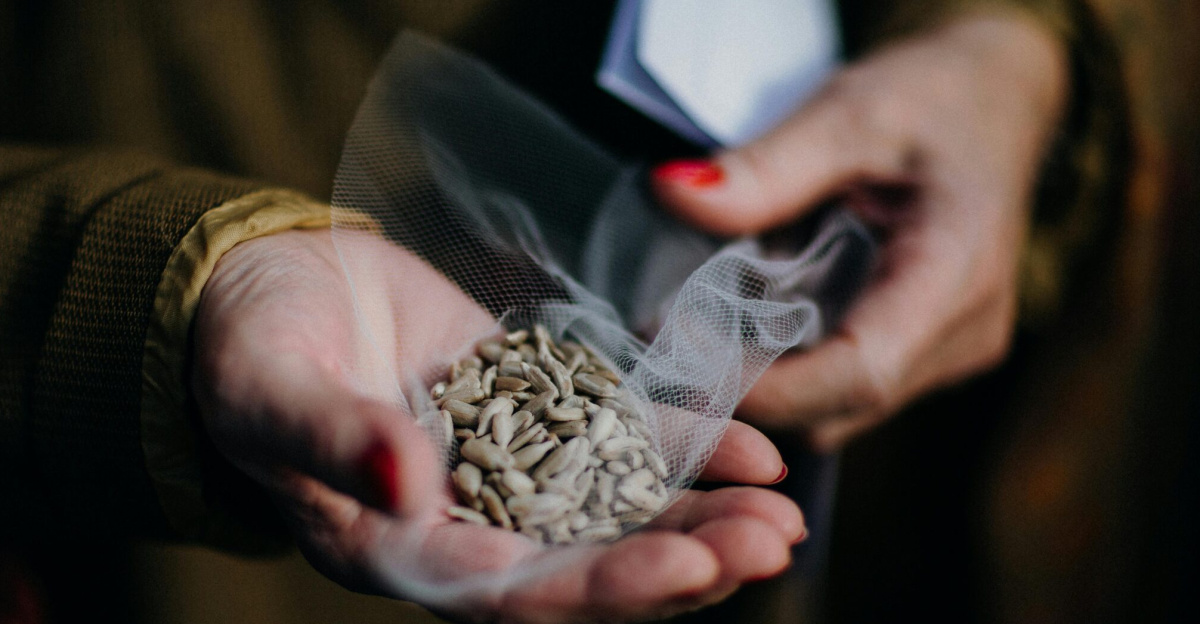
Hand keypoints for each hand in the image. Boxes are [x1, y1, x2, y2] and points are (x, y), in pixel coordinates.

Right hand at [193, 227, 804, 621]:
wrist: (271, 288)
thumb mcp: (268, 390)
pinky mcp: (533, 408)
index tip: (688, 568)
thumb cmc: (244, 349)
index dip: (598, 588)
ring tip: (781, 507)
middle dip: (681, 559)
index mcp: (395, 548)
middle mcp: (464, 524)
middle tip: (773, 542)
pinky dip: (677, 441)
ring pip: (614, 506)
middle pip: (585, 561)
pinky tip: (747, 443)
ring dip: (698, 510)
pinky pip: (613, 434)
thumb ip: (333, 439)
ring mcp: (507, 468)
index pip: (507, 590)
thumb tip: (410, 487)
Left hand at [652, 11, 1067, 450]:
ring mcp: (950, 353)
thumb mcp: (847, 113)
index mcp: (957, 271)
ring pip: (839, 408)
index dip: (765, 385)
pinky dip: (789, 368)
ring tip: (697, 325)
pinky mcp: (929, 354)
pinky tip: (746, 324)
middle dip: (745, 388)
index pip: (860, 371)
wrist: (997, 100)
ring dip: (763, 382)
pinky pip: (847, 389)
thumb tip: (673, 193)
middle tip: (666, 336)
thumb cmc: (934, 98)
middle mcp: (963, 334)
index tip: (680, 355)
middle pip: (840, 404)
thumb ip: (766, 167)